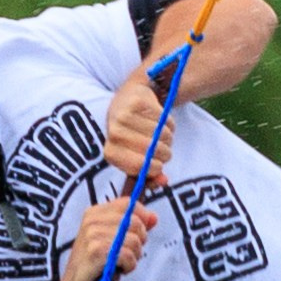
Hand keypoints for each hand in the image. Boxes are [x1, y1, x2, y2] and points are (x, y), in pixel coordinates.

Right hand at [58, 192, 156, 280]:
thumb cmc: (96, 264)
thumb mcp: (114, 240)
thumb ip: (134, 226)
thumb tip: (154, 217)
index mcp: (94, 213)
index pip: (128, 204)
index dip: (142, 218)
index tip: (139, 235)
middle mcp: (91, 221)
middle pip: (135, 222)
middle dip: (139, 241)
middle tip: (128, 253)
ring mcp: (91, 236)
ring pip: (134, 240)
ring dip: (134, 256)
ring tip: (122, 263)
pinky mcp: (95, 253)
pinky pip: (127, 255)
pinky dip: (129, 266)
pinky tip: (120, 270)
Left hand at [104, 63, 177, 180]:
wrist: (128, 99)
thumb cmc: (132, 136)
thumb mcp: (137, 158)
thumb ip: (150, 176)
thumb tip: (164, 181)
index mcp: (111, 153)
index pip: (140, 166)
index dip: (156, 168)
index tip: (159, 164)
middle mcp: (114, 133)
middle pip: (153, 150)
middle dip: (165, 153)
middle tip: (164, 150)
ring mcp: (124, 116)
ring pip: (162, 135)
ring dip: (169, 138)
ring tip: (162, 136)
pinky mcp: (137, 102)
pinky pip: (165, 119)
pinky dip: (169, 124)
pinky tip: (161, 122)